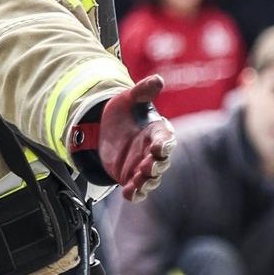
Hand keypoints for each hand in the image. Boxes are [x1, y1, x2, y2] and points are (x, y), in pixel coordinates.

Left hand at [78, 74, 174, 199]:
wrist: (107, 126)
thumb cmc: (126, 111)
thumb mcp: (131, 98)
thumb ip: (143, 91)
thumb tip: (157, 80)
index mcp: (158, 132)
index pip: (166, 139)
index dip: (164, 144)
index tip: (158, 147)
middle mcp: (154, 151)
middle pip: (160, 162)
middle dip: (155, 165)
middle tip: (147, 167)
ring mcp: (143, 165)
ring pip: (150, 178)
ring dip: (145, 182)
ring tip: (138, 184)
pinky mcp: (130, 176)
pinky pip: (136, 188)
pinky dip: (135, 193)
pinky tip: (130, 195)